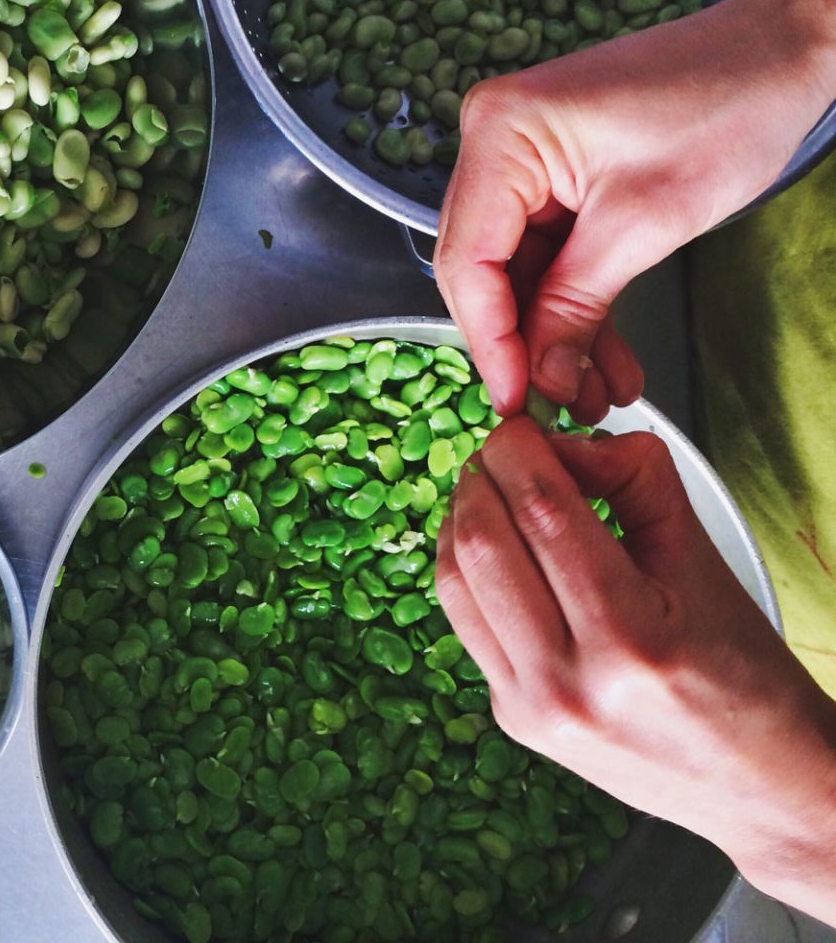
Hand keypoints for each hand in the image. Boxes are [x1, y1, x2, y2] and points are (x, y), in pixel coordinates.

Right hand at [434, 0, 835, 422]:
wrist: (790, 48)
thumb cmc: (727, 106)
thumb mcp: (644, 222)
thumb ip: (576, 305)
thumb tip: (541, 380)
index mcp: (499, 134)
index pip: (466, 260)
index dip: (488, 341)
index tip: (515, 401)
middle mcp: (495, 140)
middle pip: (486, 268)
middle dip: (526, 344)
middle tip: (558, 407)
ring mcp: (524, 156)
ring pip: (521, 270)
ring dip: (557, 333)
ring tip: (596, 394)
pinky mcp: (557, 172)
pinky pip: (551, 251)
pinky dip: (577, 302)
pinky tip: (603, 356)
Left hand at [435, 417, 835, 923]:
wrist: (758, 786)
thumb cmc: (746, 678)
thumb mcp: (707, 564)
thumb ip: (638, 484)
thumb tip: (573, 440)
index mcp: (629, 639)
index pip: (543, 512)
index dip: (521, 450)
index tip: (525, 426)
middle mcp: (568, 681)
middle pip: (483, 542)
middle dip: (485, 476)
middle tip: (509, 452)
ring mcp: (529, 707)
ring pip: (455, 580)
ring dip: (465, 518)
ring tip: (497, 491)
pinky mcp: (511, 718)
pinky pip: (464, 622)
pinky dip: (467, 568)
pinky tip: (494, 545)